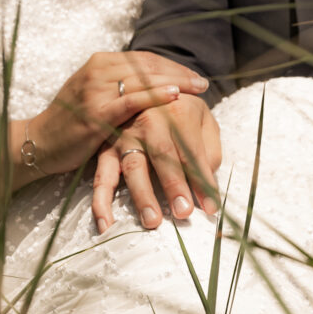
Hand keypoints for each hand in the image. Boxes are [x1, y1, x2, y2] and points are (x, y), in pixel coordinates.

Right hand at [27, 52, 208, 175]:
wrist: (40, 142)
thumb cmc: (71, 125)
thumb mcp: (96, 98)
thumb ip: (120, 90)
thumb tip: (152, 89)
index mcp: (100, 64)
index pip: (144, 59)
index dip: (171, 66)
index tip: (193, 76)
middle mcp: (98, 71)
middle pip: (147, 66)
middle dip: (178, 73)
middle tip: (202, 83)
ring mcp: (95, 91)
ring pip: (142, 79)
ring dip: (174, 82)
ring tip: (197, 88)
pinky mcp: (95, 113)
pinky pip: (131, 101)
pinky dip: (154, 96)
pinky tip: (175, 96)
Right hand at [92, 94, 220, 230]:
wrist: (142, 88)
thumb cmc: (180, 110)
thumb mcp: (202, 119)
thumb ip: (209, 148)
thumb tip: (207, 182)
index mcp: (178, 111)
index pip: (193, 152)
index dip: (202, 181)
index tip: (211, 207)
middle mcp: (149, 120)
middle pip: (163, 156)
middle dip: (173, 185)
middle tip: (183, 212)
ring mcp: (124, 135)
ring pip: (133, 168)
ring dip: (142, 196)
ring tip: (153, 221)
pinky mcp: (105, 149)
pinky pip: (102, 177)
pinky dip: (101, 201)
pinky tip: (107, 224)